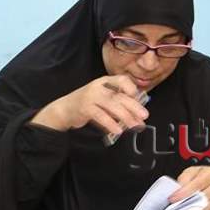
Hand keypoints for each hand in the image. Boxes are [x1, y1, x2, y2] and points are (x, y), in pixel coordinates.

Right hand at [30, 75, 147, 136]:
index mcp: (105, 81)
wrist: (65, 109)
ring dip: (125, 116)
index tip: (140, 98)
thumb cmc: (89, 104)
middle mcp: (98, 86)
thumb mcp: (103, 98)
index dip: (132, 88)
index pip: (122, 80)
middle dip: (134, 106)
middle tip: (144, 116)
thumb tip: (138, 112)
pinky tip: (118, 129)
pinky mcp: (85, 108)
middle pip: (119, 95)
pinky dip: (111, 123)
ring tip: (134, 125)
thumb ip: (118, 102)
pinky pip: (101, 116)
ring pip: (112, 105)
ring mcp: (91, 96)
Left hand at [168, 166, 209, 209]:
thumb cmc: (200, 176)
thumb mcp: (191, 172)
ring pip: (202, 209)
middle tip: (171, 208)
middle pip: (201, 198)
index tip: (173, 198)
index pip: (198, 184)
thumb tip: (179, 189)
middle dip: (185, 204)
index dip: (185, 192)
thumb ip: (185, 178)